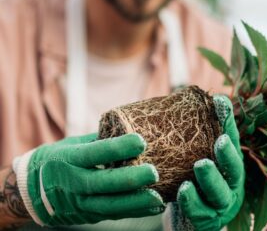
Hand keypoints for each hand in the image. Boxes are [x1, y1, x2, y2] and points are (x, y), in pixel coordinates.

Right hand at [14, 133, 164, 225]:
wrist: (31, 190)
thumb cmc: (58, 158)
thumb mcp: (73, 144)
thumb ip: (100, 139)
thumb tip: (130, 128)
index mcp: (69, 158)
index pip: (95, 153)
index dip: (117, 148)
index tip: (140, 141)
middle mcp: (73, 182)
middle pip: (102, 183)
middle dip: (129, 179)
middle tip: (153, 172)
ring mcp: (80, 202)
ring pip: (108, 205)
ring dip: (135, 202)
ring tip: (157, 195)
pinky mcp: (88, 214)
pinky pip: (112, 215)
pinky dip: (133, 212)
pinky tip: (152, 206)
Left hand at [174, 95, 244, 230]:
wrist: (189, 219)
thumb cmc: (192, 179)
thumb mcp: (192, 156)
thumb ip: (191, 135)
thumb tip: (177, 98)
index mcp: (228, 163)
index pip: (231, 138)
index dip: (227, 120)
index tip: (220, 101)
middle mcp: (230, 182)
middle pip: (234, 167)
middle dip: (228, 153)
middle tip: (219, 141)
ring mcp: (221, 204)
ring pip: (220, 193)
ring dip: (211, 179)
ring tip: (201, 165)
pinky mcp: (207, 222)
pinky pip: (201, 214)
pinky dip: (192, 202)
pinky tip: (183, 190)